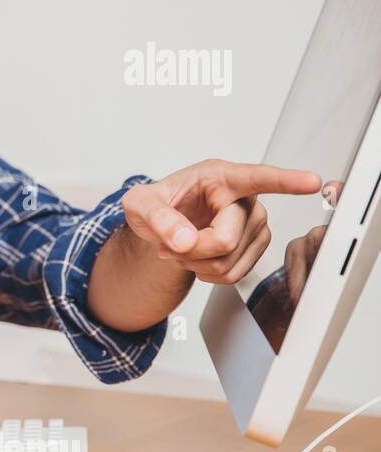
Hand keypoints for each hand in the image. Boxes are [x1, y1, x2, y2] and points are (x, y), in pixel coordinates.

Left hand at [121, 159, 321, 284]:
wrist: (160, 222)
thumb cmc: (156, 203)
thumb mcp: (140, 204)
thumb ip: (157, 217)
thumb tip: (184, 240)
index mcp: (220, 176)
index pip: (257, 177)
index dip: (286, 181)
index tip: (312, 181)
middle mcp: (244, 198)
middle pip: (225, 240)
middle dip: (191, 250)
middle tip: (171, 242)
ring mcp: (254, 223)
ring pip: (230, 262)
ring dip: (197, 264)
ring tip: (182, 247)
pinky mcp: (254, 245)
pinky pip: (233, 275)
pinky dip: (207, 274)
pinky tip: (196, 258)